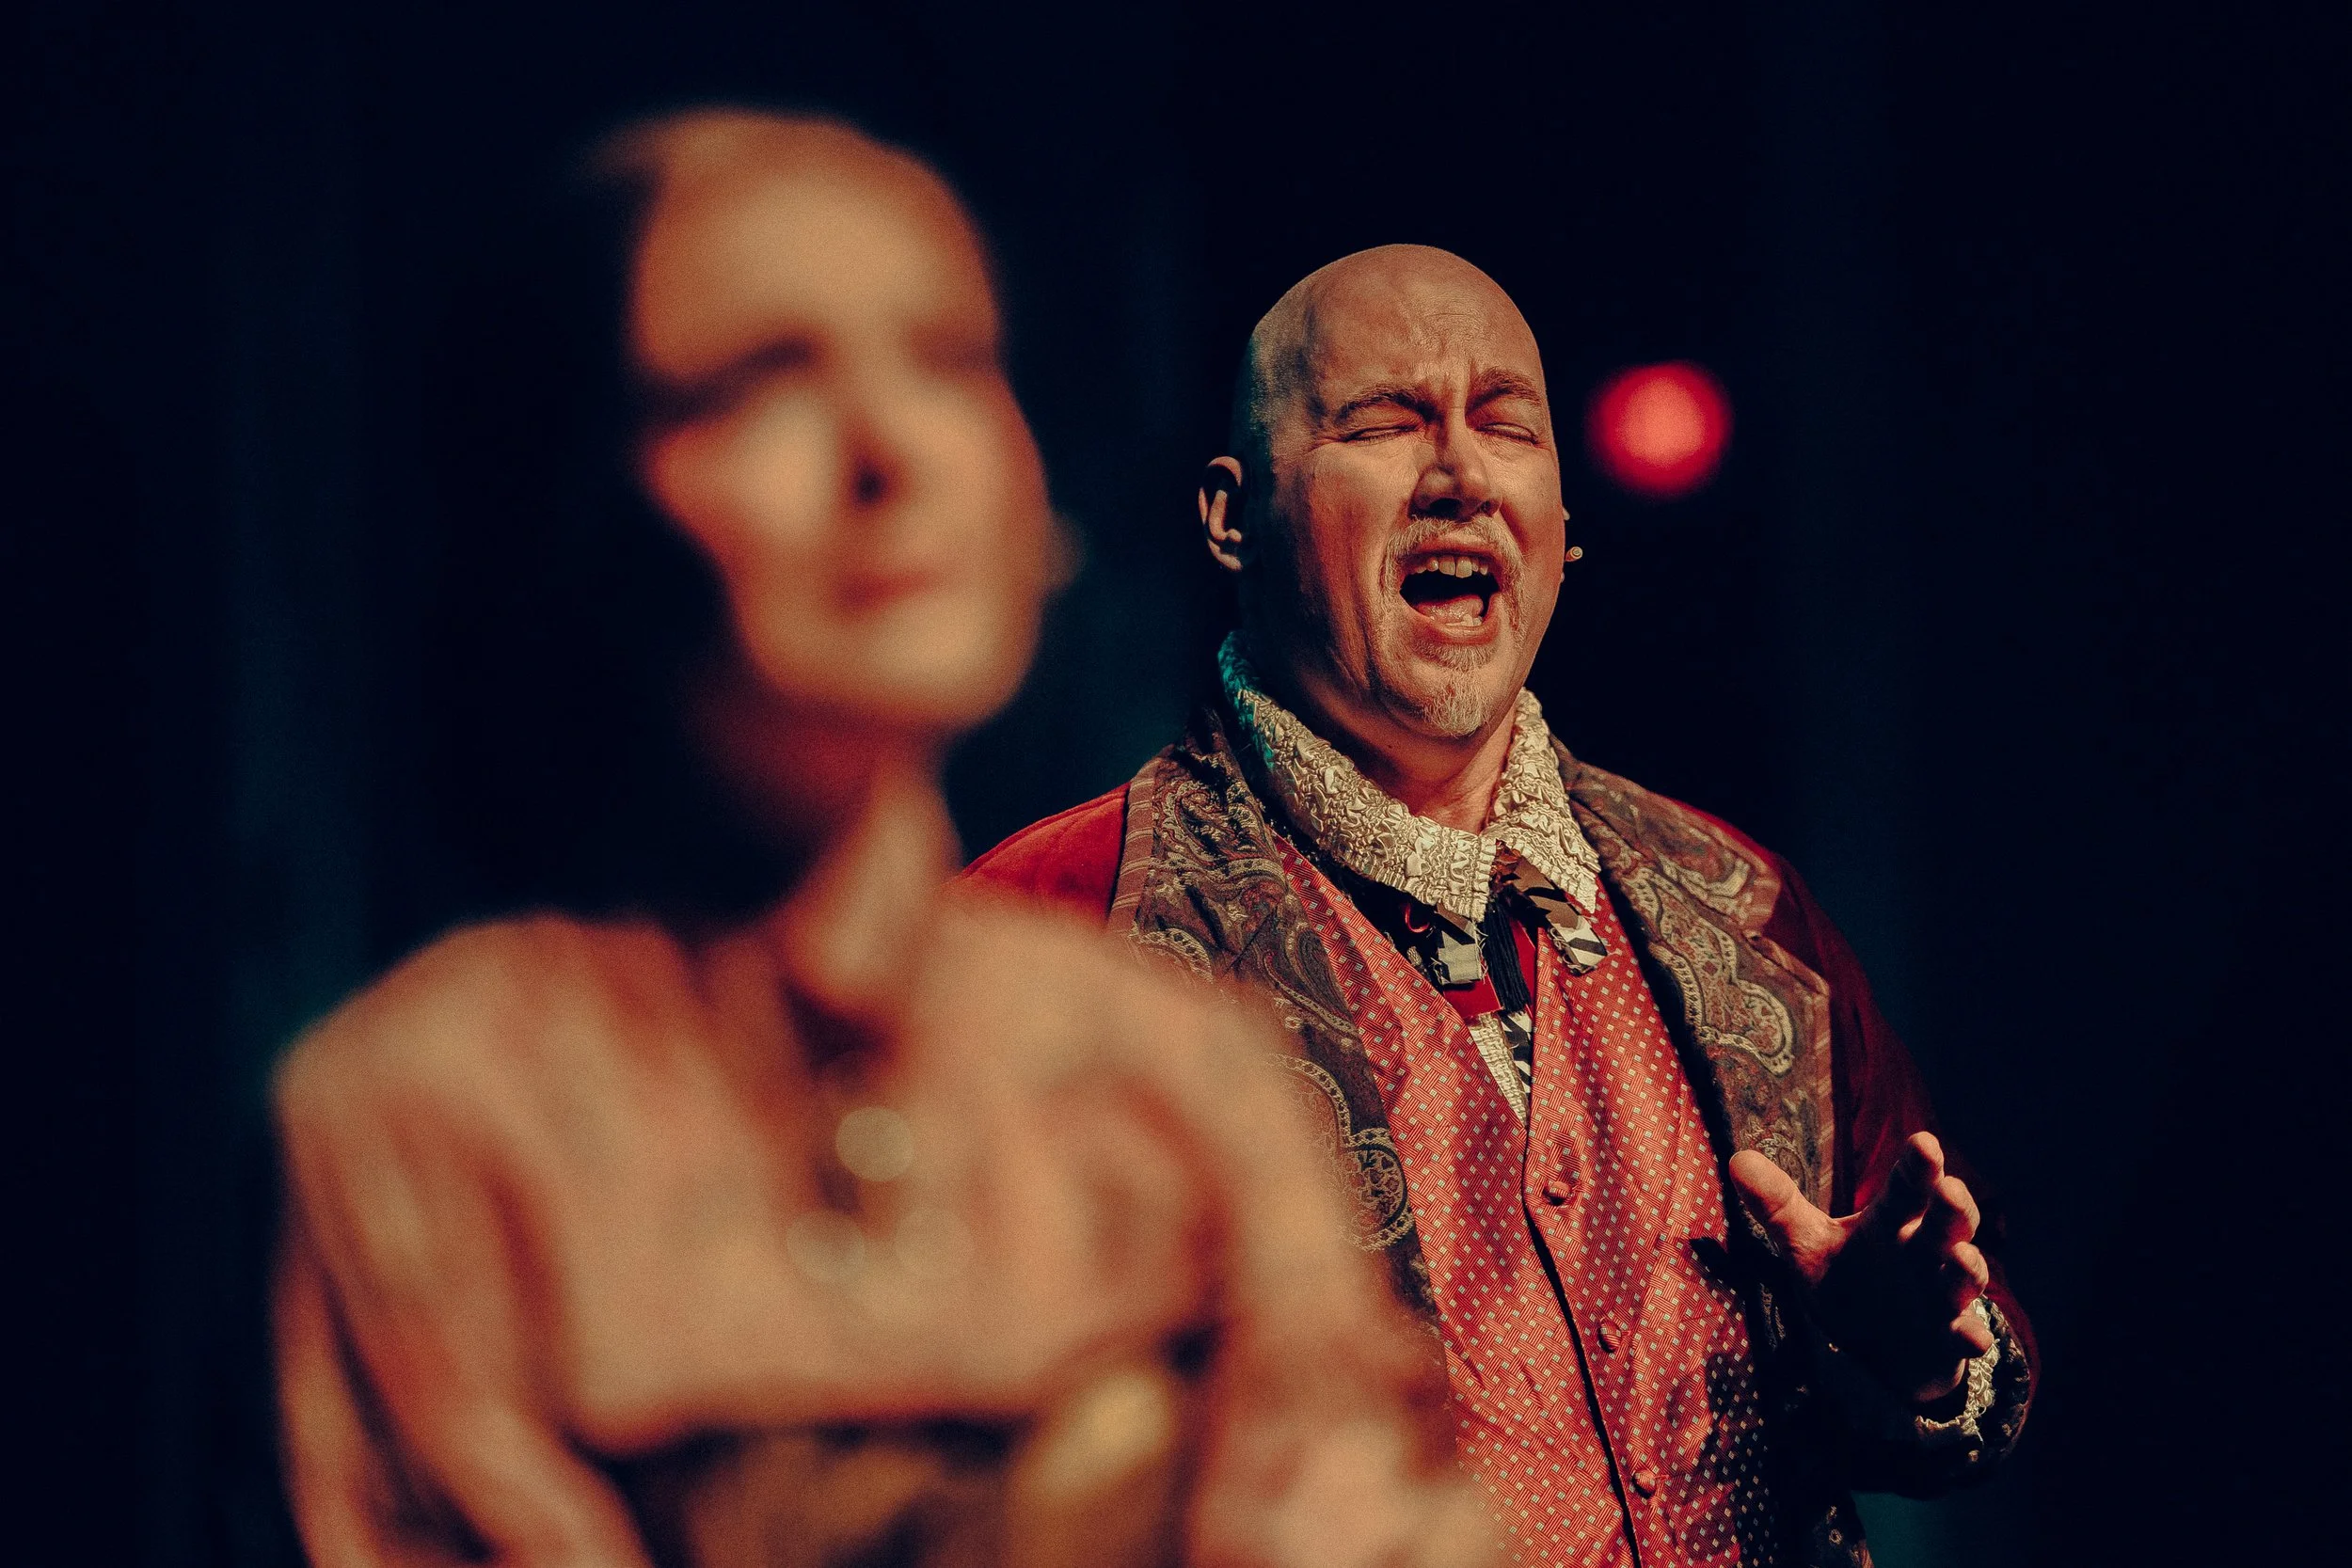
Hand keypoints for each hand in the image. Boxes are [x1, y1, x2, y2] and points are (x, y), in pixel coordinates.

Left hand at [1727, 1132, 1994, 1404]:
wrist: (1882, 1348)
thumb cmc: (1850, 1282)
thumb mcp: (1808, 1244)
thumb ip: (1778, 1205)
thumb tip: (1736, 1159)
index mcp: (1893, 1220)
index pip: (1908, 1186)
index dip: (1918, 1166)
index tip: (1923, 1143)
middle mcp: (1926, 1250)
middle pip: (1948, 1222)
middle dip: (1953, 1206)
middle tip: (1949, 1188)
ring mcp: (1944, 1293)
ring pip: (1965, 1274)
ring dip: (1967, 1266)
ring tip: (1960, 1257)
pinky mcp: (1949, 1336)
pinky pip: (1965, 1334)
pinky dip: (1970, 1335)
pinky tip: (1971, 1337)